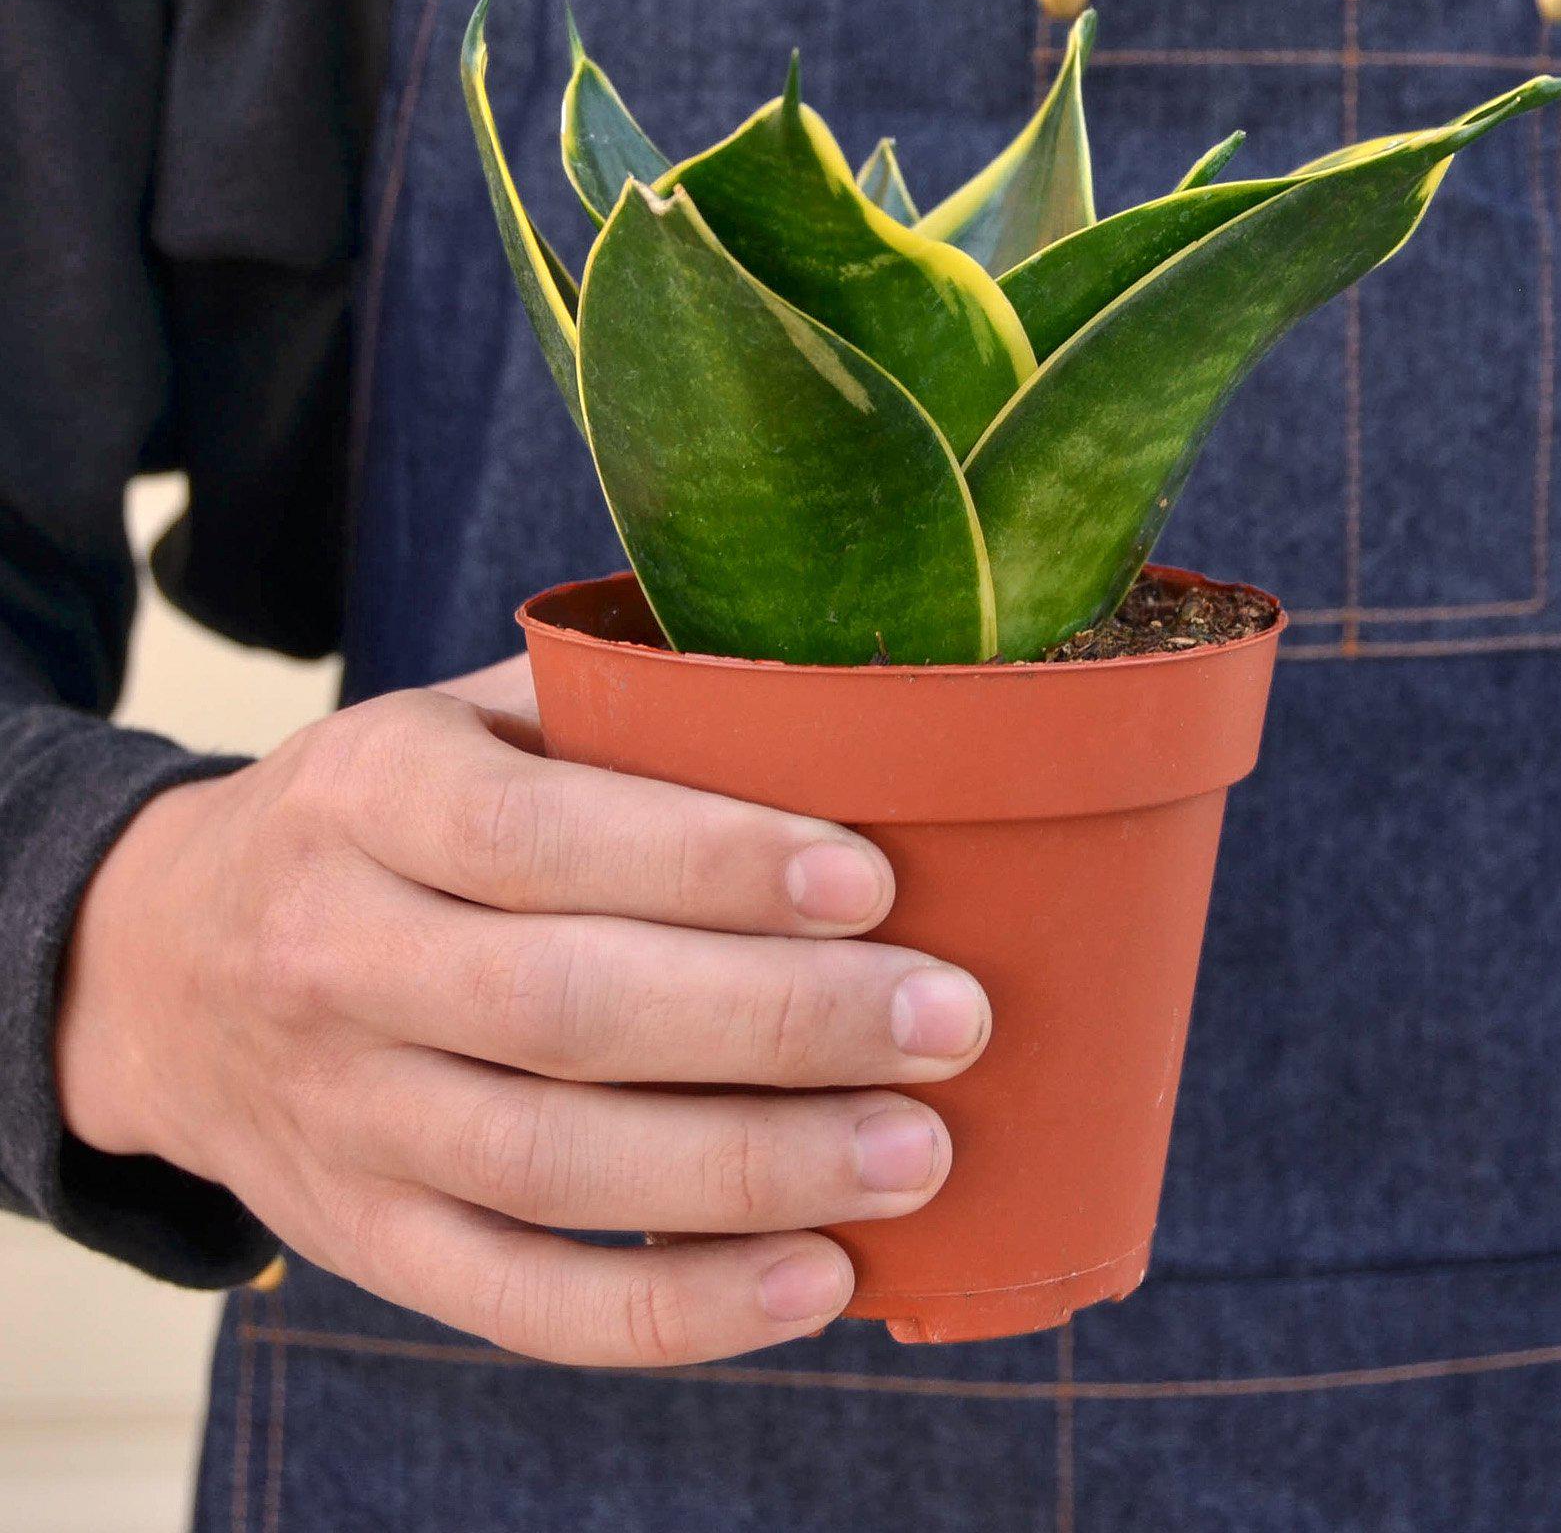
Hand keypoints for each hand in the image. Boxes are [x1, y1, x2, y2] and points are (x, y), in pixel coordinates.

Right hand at [56, 656, 989, 1365]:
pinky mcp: (365, 1239)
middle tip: (948, 1020)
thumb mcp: (454, 723)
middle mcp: (334, 957)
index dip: (707, 862)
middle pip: (563, 1009)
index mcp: (368, 796)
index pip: (535, 837)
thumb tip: (839, 701)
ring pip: (552, 1167)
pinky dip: (675, 1308)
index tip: (872, 879)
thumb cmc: (383, 819)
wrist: (164, 963)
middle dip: (774, 1021)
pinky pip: (520, 1300)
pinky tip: (818, 1279)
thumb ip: (609, 713)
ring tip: (918, 1153)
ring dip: (754, 1170)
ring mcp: (341, 1117)